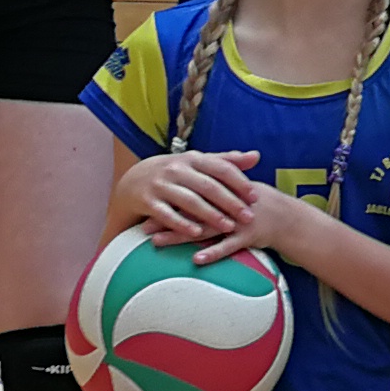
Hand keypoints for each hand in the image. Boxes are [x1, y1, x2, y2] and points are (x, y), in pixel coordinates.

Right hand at [120, 148, 266, 248]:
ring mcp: (160, 185)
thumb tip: (257, 156)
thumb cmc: (174, 174)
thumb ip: (226, 161)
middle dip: (230, 202)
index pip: (220, 168)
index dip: (239, 182)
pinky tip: (196, 234)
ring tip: (228, 227)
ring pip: (189, 200)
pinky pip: (166, 214)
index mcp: (192, 159)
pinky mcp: (147, 201)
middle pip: (208, 186)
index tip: (255, 198)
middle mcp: (176, 169)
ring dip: (210, 215)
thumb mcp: (197, 164)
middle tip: (248, 217)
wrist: (131, 182)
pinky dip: (181, 224)